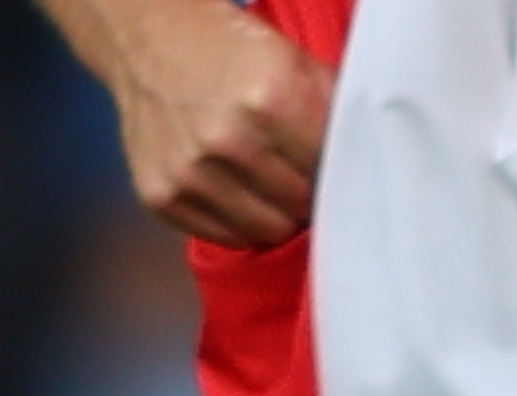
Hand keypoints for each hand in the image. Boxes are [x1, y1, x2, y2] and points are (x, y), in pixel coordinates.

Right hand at [91, 0, 326, 247]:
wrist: (148, 39)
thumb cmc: (229, 51)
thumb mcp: (295, 63)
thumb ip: (334, 114)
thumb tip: (367, 169)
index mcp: (272, 102)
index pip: (333, 175)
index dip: (337, 176)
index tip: (334, 173)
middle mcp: (227, 141)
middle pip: (301, 208)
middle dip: (307, 196)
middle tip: (298, 176)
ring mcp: (190, 172)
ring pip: (267, 231)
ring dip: (274, 213)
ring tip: (268, 184)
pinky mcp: (162, 195)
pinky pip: (224, 236)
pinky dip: (237, 221)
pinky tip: (235, 189)